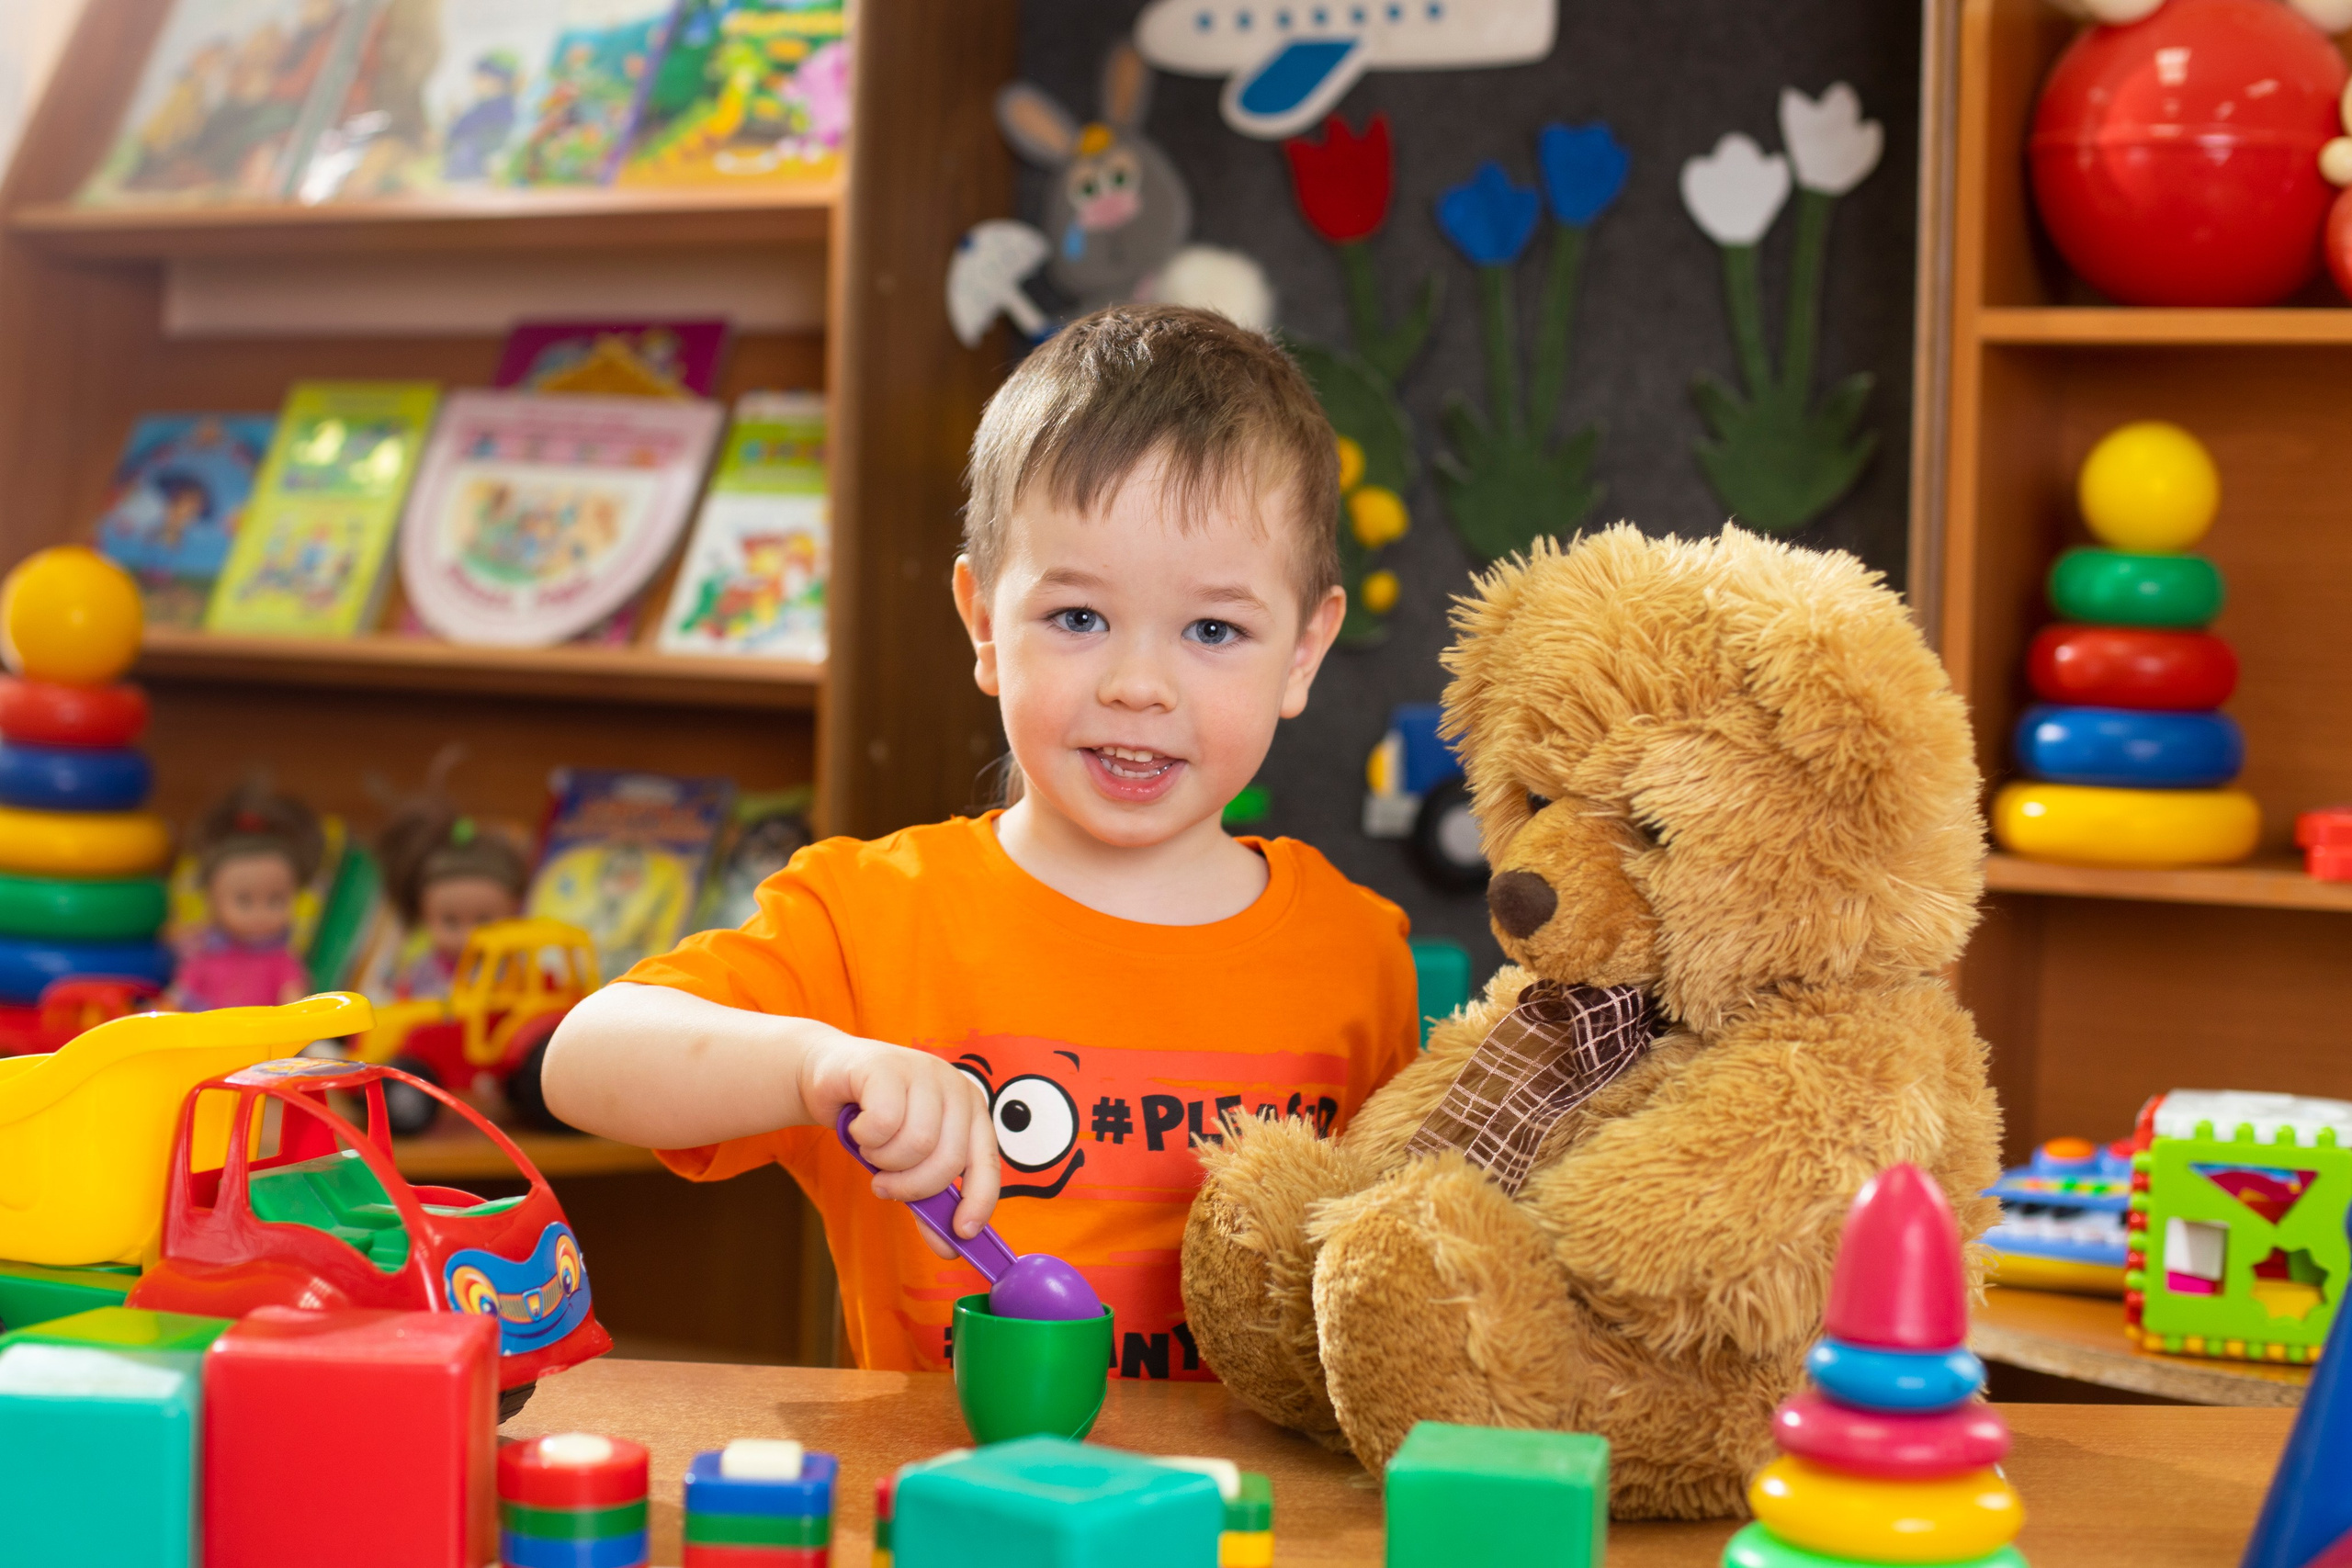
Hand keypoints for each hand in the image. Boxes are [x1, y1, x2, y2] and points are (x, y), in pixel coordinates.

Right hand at [800, 1030, 999, 1259]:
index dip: (979, 1200)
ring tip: (872, 1147)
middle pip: (947, 1159)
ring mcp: (924, 1072)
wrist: (829, 1076)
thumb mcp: (907, 1164)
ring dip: (884, 1160)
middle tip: (884, 1185)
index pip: (987, 1162)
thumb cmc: (874, 1121)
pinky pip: (884, 1122)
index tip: (962, 1232)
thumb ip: (929, 1202)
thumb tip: (949, 1247)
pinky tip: (858, 1126)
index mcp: (971, 1112)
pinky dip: (864, 1138)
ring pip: (916, 1143)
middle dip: (912, 1186)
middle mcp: (955, 1088)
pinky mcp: (888, 1067)